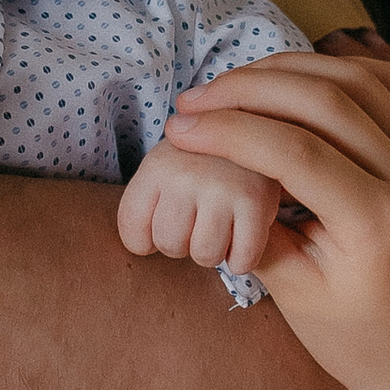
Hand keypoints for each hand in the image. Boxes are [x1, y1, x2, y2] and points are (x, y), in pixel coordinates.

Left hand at [116, 131, 283, 281]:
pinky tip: (242, 235)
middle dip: (184, 243)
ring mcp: (221, 187)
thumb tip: (140, 249)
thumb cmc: (203, 161)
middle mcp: (185, 174)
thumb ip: (142, 206)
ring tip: (222, 224)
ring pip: (205, 255)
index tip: (166, 223)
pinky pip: (241, 259)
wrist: (256, 130)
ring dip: (214, 251)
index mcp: (156, 166)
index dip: (149, 241)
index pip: (134, 237)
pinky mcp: (256, 201)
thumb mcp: (165, 168)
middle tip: (199, 218)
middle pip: (170, 246)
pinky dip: (242, 257)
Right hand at [163, 49, 389, 389]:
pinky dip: (335, 67)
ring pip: (355, 78)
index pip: (293, 151)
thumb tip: (209, 163)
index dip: (228, 131)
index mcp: (377, 222)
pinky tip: (290, 78)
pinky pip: (385, 84)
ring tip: (232, 84)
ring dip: (287, 69)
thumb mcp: (294, 291)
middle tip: (193, 98)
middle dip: (248, 89)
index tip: (178, 127)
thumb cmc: (352, 334)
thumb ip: (256, 226)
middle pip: (324, 100)